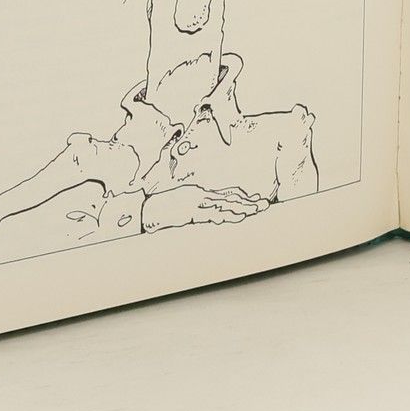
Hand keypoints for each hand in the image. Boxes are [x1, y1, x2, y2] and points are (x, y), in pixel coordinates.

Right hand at [139, 184, 265, 231]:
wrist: (145, 209)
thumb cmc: (159, 205)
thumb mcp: (178, 199)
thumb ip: (193, 201)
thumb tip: (205, 206)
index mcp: (200, 194)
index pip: (226, 195)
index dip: (242, 197)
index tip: (254, 199)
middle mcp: (201, 197)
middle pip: (230, 200)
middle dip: (248, 202)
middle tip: (265, 204)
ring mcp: (198, 204)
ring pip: (225, 206)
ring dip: (243, 208)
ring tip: (258, 209)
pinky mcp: (192, 211)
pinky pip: (213, 214)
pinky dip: (227, 215)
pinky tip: (238, 216)